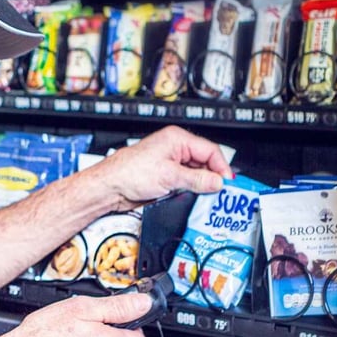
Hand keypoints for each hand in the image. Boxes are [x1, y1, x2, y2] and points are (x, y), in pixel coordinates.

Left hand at [95, 125, 232, 209]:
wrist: (109, 187)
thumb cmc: (129, 172)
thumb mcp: (170, 176)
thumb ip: (197, 179)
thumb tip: (217, 182)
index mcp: (177, 139)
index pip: (210, 150)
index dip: (221, 167)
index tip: (228, 183)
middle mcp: (174, 148)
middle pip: (204, 162)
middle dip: (211, 177)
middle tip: (219, 192)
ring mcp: (169, 163)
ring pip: (195, 174)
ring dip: (200, 185)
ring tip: (204, 196)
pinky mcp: (164, 177)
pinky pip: (184, 182)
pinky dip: (189, 190)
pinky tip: (190, 197)